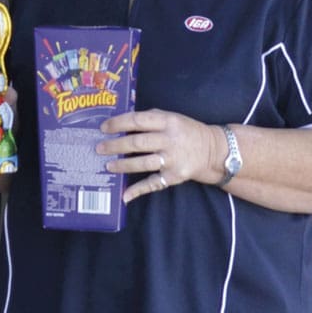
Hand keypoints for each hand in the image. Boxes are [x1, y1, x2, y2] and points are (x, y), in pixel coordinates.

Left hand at [97, 109, 223, 202]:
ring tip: (108, 166)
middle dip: (115, 146)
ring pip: (143, 163)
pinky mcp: (174, 177)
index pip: (138, 120)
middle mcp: (170, 140)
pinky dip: (138, 190)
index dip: (118, 123)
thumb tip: (122, 121)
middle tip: (99, 149)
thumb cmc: (186, 131)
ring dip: (123, 166)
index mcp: (168, 121)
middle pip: (138, 143)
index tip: (103, 128)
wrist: (213, 151)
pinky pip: (153, 184)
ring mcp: (173, 160)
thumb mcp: (172, 117)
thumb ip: (150, 118)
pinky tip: (124, 195)